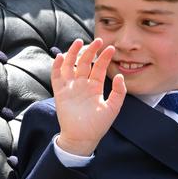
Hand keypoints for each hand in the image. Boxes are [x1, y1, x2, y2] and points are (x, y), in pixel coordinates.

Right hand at [51, 38, 126, 155]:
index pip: (99, 68)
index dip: (104, 58)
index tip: (111, 48)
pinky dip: (58, 66)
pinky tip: (62, 56)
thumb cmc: (98, 125)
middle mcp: (83, 84)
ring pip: (70, 66)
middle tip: (98, 40)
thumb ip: (119, 92)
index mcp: (95, 87)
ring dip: (73, 53)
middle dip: (90, 51)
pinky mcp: (60, 92)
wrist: (83, 138)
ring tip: (78, 42)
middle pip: (85, 63)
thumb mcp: (113, 107)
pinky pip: (57, 76)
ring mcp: (71, 87)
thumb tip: (120, 76)